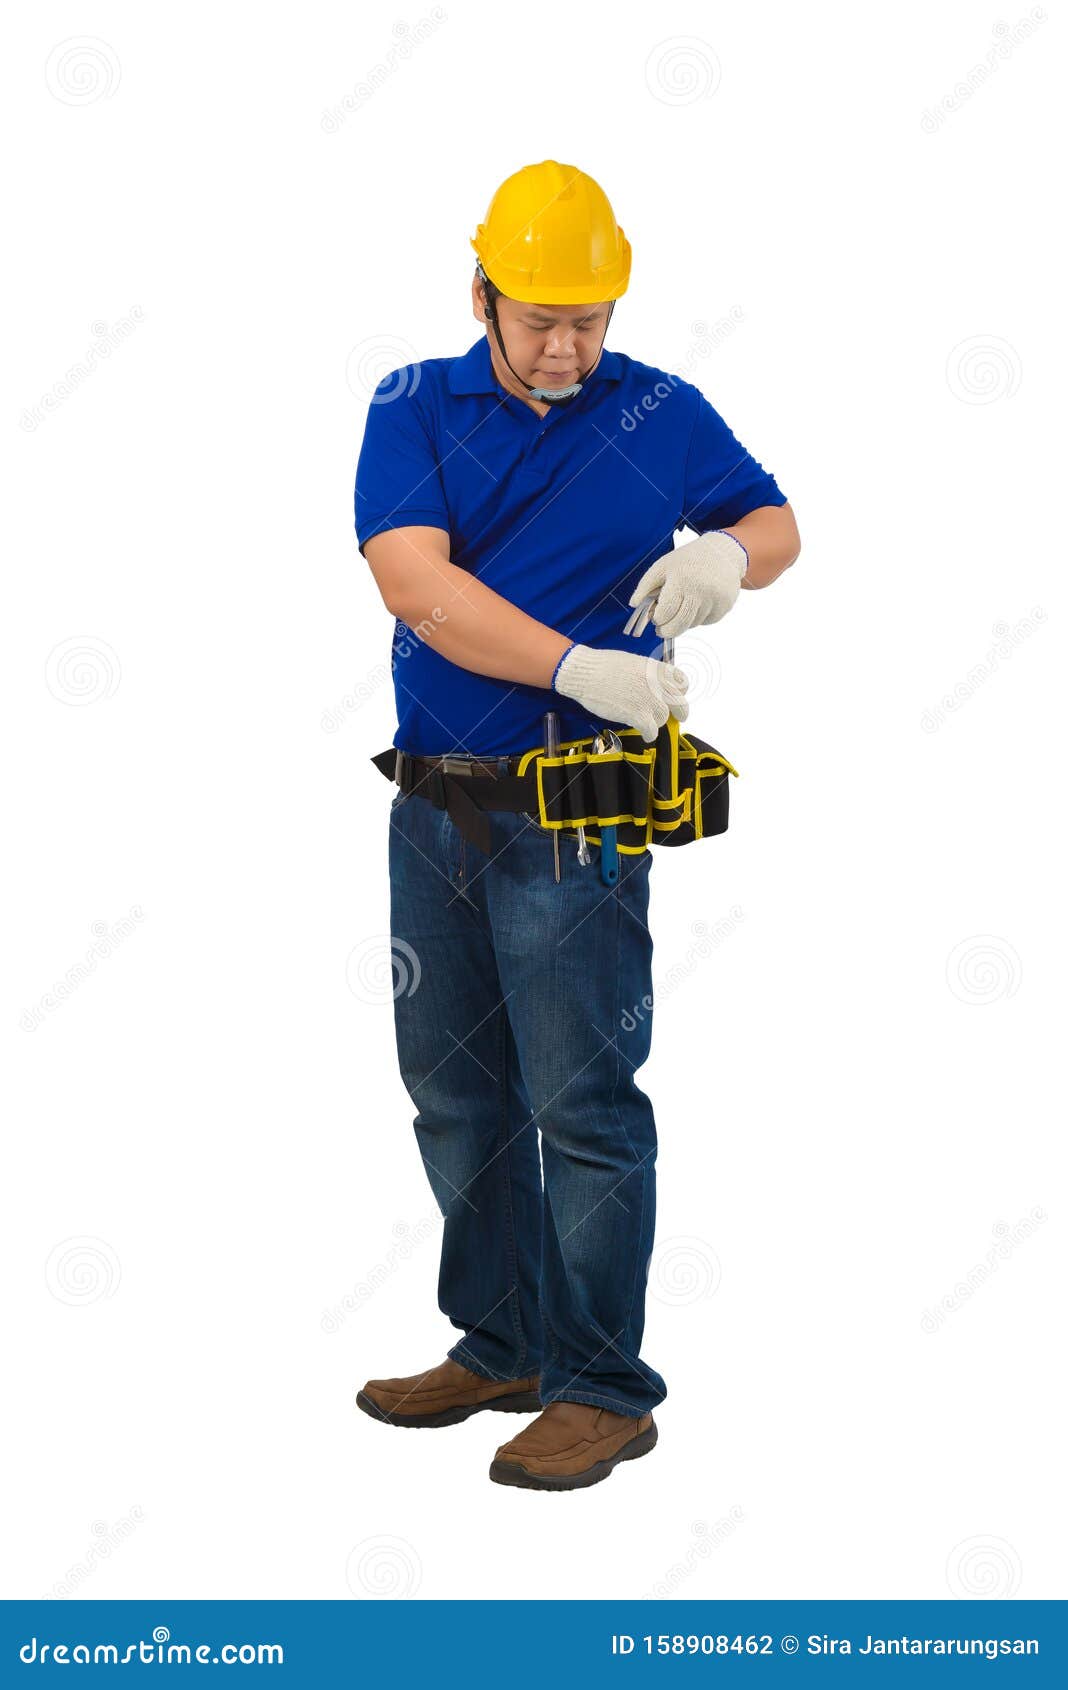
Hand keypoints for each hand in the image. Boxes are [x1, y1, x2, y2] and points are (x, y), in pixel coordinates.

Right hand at [552, 643, 688, 742]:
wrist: (586, 672)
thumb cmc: (603, 666)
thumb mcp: (633, 662)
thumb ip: (647, 675)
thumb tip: (652, 686)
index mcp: (655, 669)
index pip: (682, 682)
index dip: (681, 691)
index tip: (676, 696)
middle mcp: (657, 684)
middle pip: (680, 703)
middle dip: (681, 712)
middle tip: (679, 718)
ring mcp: (648, 700)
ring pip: (663, 718)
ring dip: (656, 721)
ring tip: (648, 722)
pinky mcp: (638, 715)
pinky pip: (652, 731)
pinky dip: (649, 734)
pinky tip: (646, 735)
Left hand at [628, 531, 747, 637]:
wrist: (722, 553)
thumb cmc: (688, 560)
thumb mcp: (663, 566)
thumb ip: (645, 585)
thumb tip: (633, 604)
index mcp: (681, 580)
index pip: (665, 613)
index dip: (657, 619)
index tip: (656, 618)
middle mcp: (701, 591)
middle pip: (679, 626)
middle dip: (667, 630)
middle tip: (662, 629)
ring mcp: (715, 600)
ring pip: (692, 625)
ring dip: (684, 621)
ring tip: (684, 604)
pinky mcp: (725, 607)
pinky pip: (706, 621)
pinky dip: (698, 617)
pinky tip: (699, 602)